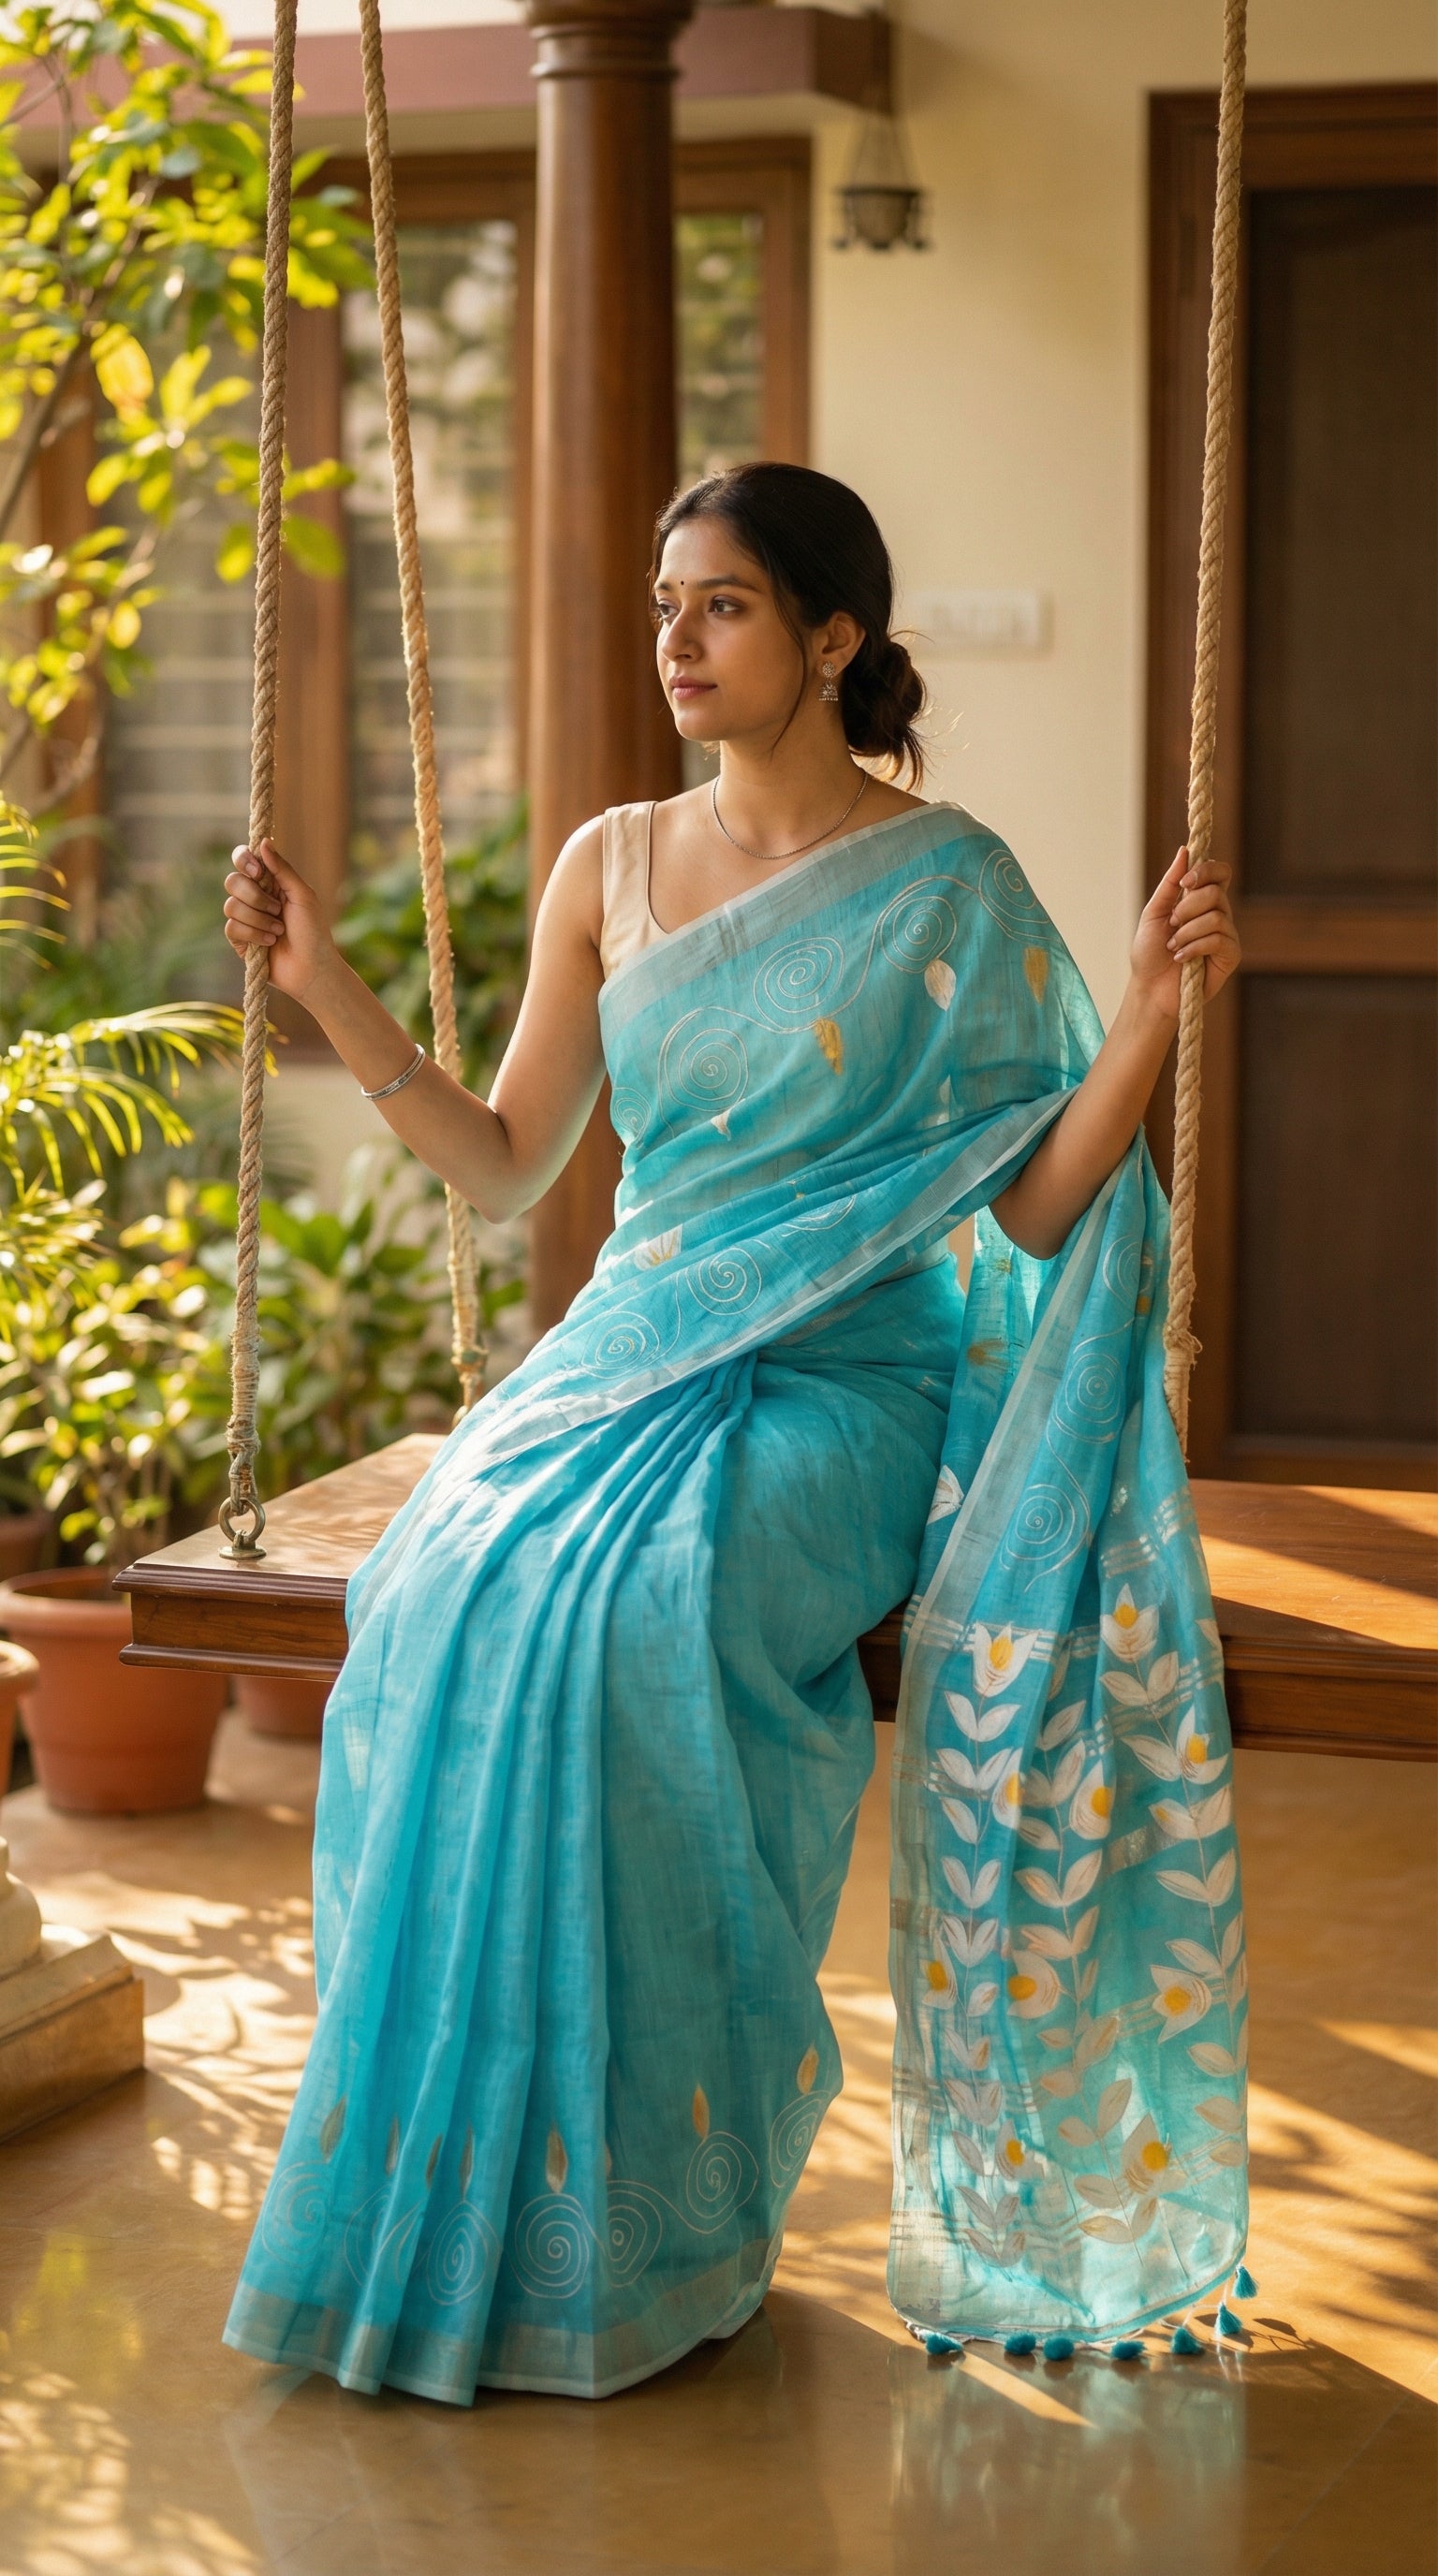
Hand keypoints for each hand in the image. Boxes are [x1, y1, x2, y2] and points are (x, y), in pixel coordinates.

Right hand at [223, 839, 334, 1004]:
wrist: (311, 968)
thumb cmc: (313, 931)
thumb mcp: (302, 895)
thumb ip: (282, 869)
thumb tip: (264, 842)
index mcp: (270, 882)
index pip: (244, 861)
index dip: (244, 861)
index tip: (257, 871)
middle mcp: (254, 897)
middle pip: (232, 881)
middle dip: (255, 896)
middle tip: (277, 909)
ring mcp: (245, 919)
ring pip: (231, 906)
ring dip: (258, 919)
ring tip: (278, 930)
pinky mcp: (240, 940)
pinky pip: (232, 927)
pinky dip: (253, 934)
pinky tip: (270, 942)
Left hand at [1130, 845, 1240, 1020]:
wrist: (1149, 990)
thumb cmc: (1150, 953)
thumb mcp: (1154, 913)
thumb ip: (1170, 883)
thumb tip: (1184, 850)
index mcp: (1201, 901)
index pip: (1220, 873)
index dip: (1207, 871)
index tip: (1185, 882)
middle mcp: (1218, 914)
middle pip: (1215, 892)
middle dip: (1187, 908)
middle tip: (1172, 924)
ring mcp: (1226, 934)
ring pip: (1216, 916)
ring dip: (1186, 932)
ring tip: (1173, 947)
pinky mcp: (1230, 956)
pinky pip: (1220, 939)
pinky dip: (1195, 946)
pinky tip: (1182, 958)